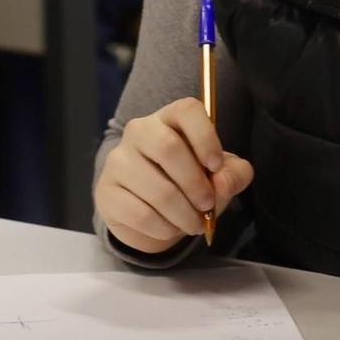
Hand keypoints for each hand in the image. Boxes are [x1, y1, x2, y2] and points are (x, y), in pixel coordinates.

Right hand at [95, 98, 254, 254]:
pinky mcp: (106, 191)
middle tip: (207, 205)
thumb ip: (233, 175)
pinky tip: (170, 228)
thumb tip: (222, 182)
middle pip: (168, 148)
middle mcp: (139, 131)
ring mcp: (118, 160)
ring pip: (158, 189)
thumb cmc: (188, 184)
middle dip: (195, 184)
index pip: (187, 110)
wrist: (149, 212)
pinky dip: (164, 229)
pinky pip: (142, 214)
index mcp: (170, 118)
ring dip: (184, 215)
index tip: (216, 166)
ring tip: (194, 223)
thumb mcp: (219, 177)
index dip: (205, 137)